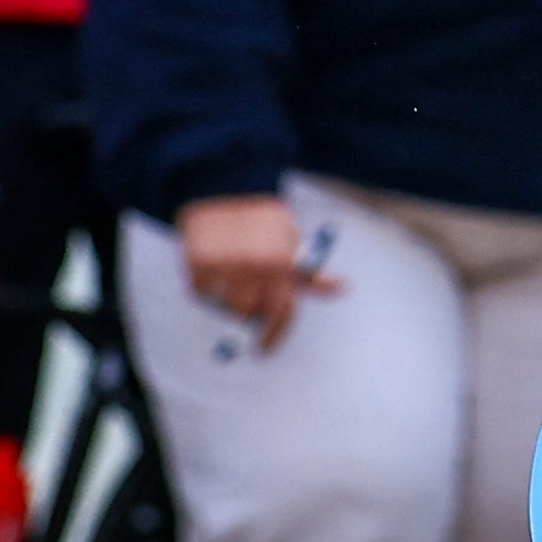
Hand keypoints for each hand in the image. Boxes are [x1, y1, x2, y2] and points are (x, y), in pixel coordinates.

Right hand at [177, 191, 336, 347]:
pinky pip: (201, 294)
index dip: (274, 335)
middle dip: (250, 313)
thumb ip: (311, 273)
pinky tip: (213, 272)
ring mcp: (226, 266)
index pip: (282, 311)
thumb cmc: (267, 222)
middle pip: (250, 314)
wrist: (227, 191)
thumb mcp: (293, 244)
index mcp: (283, 264)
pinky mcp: (198, 263)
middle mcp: (255, 267)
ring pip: (225, 308)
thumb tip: (343, 288)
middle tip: (247, 297)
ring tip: (230, 281)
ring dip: (227, 303)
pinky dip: (206, 290)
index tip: (264, 350)